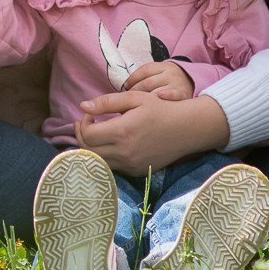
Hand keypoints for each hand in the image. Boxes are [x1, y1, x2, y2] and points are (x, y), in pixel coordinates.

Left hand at [74, 88, 231, 172]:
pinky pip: (113, 167)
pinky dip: (106, 156)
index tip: (89, 114)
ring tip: (95, 133)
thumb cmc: (161, 108)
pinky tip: (110, 143)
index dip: (82, 124)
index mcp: (122, 132)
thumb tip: (83, 106)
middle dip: (81, 136)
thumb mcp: (135, 98)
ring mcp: (131, 165)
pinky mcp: (137, 171)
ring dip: (91, 148)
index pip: (87, 135)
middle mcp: (125, 152)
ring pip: (98, 162)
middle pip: (88, 152)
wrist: (186, 129)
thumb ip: (107, 102)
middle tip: (85, 124)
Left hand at [124, 60, 193, 100]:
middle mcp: (170, 74)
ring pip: (155, 92)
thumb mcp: (160, 74)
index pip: (144, 71)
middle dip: (135, 94)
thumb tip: (124, 89)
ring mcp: (177, 84)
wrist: (193, 85)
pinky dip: (164, 97)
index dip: (132, 80)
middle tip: (127, 103)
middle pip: (147, 83)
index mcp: (163, 66)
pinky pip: (172, 95)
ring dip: (144, 101)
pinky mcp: (184, 95)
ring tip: (136, 109)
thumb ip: (145, 78)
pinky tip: (156, 102)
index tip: (125, 88)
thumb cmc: (169, 82)